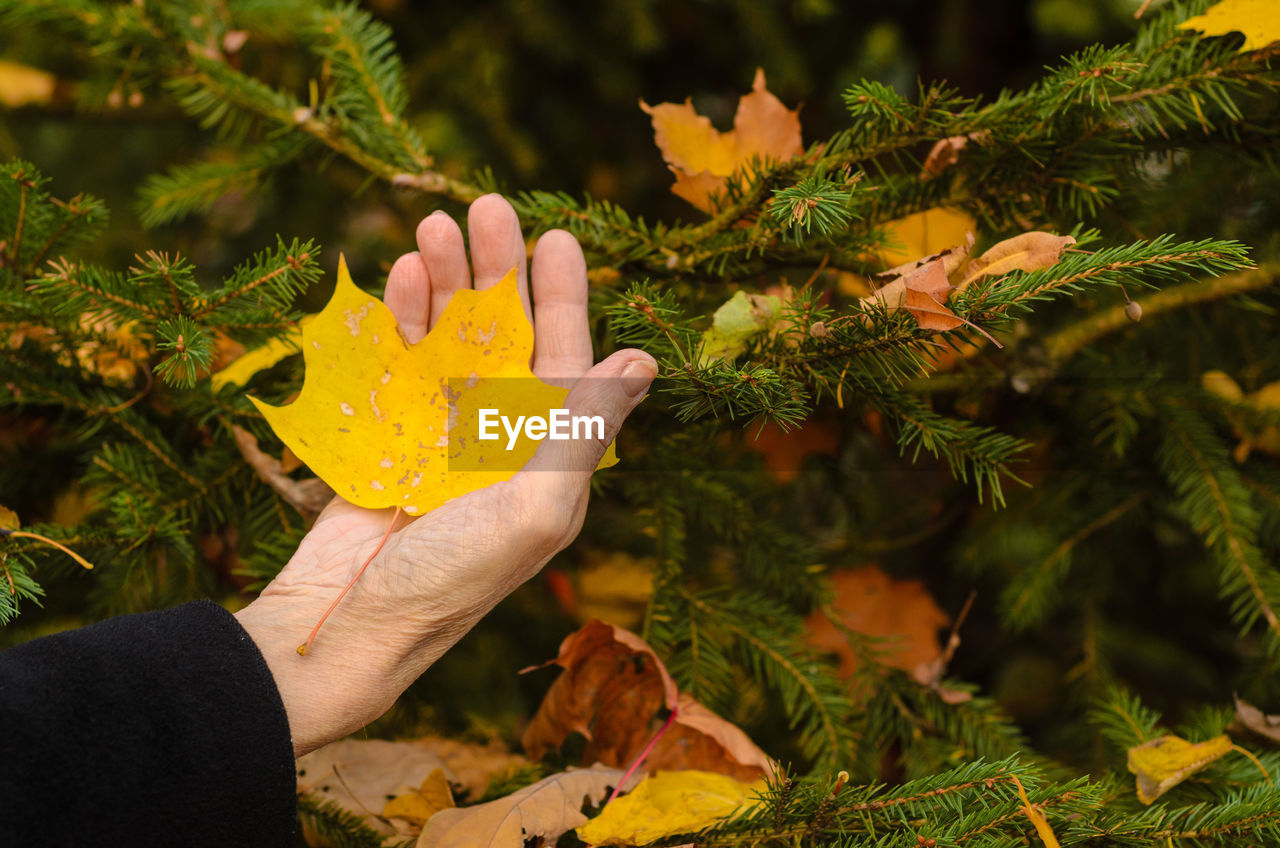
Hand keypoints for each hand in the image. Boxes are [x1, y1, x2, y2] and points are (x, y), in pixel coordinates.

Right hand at [234, 194, 655, 756]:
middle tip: (487, 206)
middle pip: (507, 333)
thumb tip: (642, 363)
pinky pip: (400, 358)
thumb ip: (583, 432)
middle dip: (498, 272)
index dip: (564, 298)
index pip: (565, 360)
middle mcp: (502, 438)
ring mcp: (442, 431)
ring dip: (444, 281)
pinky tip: (400, 276)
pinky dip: (400, 317)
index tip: (558, 238)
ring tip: (432, 227)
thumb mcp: (535, 509)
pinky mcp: (389, 430)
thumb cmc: (451, 579)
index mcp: (548, 457)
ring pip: (451, 335)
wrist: (346, 625)